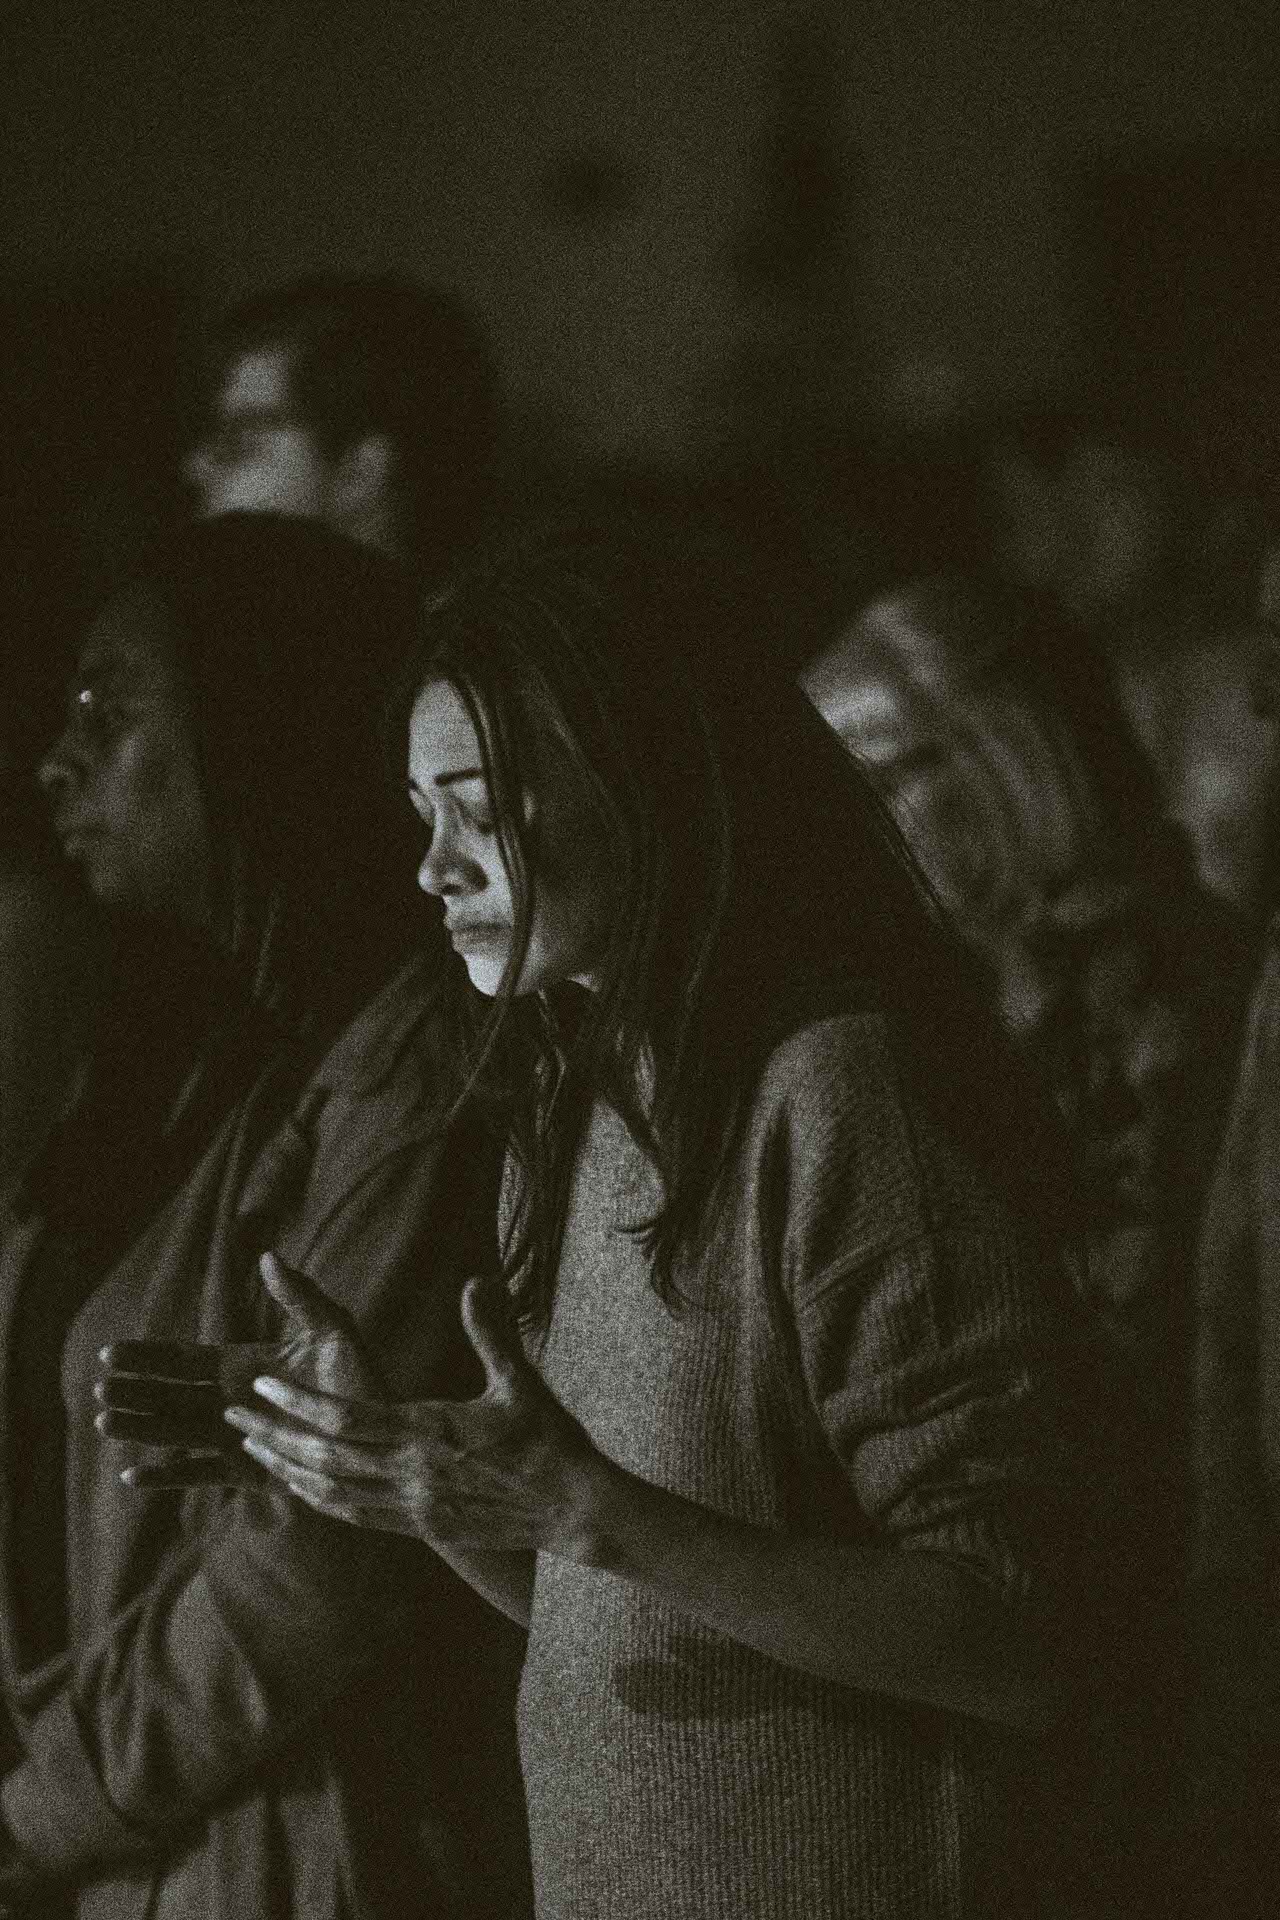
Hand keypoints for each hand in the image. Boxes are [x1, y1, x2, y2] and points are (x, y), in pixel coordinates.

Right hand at [95, 1252, 384, 1488]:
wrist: (385, 1437)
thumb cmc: (362, 1380)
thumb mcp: (335, 1330)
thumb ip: (301, 1296)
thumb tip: (267, 1256)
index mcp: (244, 1365)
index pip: (185, 1359)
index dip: (147, 1356)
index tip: (109, 1352)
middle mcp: (232, 1400)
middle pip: (170, 1395)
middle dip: (134, 1391)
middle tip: (98, 1388)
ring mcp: (237, 1437)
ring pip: (176, 1431)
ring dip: (140, 1428)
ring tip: (104, 1422)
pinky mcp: (248, 1471)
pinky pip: (200, 1473)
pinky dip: (166, 1476)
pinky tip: (132, 1477)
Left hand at [225, 1274, 608, 1558]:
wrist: (575, 1510)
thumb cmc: (551, 1441)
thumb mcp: (521, 1380)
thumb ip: (491, 1331)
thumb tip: (477, 1280)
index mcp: (429, 1432)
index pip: (344, 1419)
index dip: (297, 1402)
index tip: (261, 1384)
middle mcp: (412, 1474)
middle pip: (323, 1457)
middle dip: (273, 1434)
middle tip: (234, 1415)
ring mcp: (414, 1507)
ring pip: (331, 1491)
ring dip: (286, 1469)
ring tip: (252, 1448)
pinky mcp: (422, 1527)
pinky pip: (355, 1514)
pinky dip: (319, 1498)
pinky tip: (301, 1486)